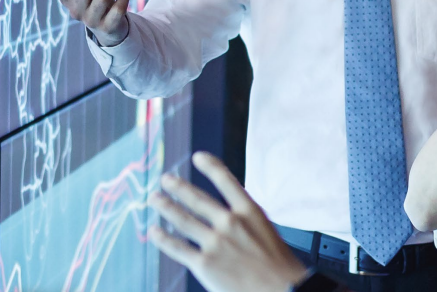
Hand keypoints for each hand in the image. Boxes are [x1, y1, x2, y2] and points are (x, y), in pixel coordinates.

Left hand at [149, 152, 311, 291]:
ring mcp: (216, 242)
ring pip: (183, 220)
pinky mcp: (204, 264)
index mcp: (250, 210)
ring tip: (155, 199)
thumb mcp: (266, 231)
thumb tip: (225, 219)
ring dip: (166, 207)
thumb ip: (244, 222)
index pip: (226, 180)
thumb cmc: (279, 266)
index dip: (210, 166)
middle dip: (179, 187)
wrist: (281, 290)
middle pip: (198, 199)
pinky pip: (178, 248)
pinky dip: (164, 239)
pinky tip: (154, 232)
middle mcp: (230, 222)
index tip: (197, 157)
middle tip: (165, 179)